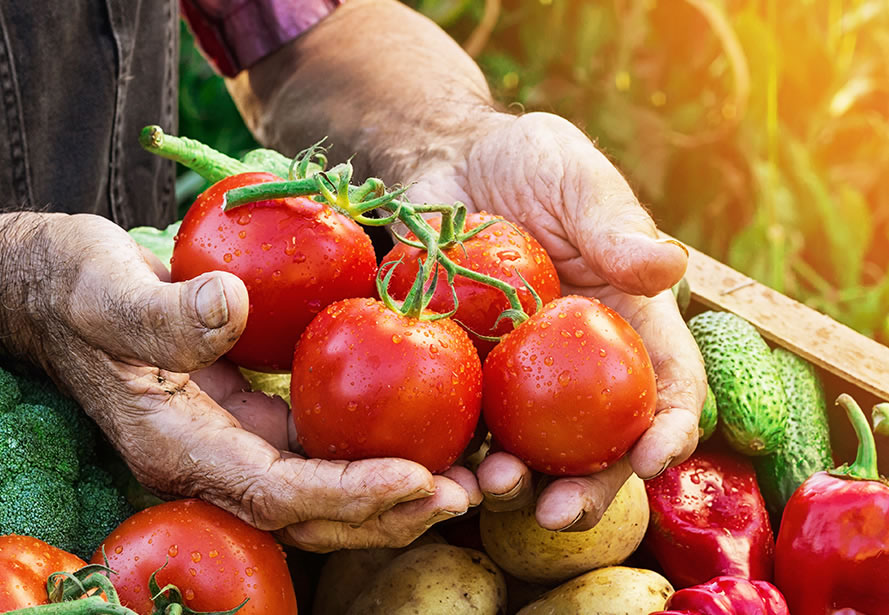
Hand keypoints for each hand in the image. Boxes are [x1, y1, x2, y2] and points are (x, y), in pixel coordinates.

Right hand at [0, 212, 477, 550]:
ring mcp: (237, 444)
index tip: (417, 478)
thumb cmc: (76, 286)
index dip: (346, 494)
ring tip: (469, 479)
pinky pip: (323, 451)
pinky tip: (425, 436)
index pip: (273, 492)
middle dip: (390, 512)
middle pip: (311, 514)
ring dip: (396, 493)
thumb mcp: (104, 290)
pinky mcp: (256, 419)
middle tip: (465, 493)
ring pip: (325, 492)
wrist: (62, 292)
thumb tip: (233, 306)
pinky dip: (376, 454)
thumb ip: (163, 312)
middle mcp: (214, 460)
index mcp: (178, 444)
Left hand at [408, 111, 707, 530]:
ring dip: (515, 483)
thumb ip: (614, 225)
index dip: (669, 428)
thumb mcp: (576, 179)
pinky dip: (454, 453)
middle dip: (588, 489)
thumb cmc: (527, 161)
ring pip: (528, 450)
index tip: (653, 458)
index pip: (668, 385)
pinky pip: (462, 423)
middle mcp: (580, 365)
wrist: (447, 162)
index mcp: (628, 322)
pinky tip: (437, 468)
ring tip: (491, 487)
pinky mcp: (462, 372)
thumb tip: (668, 267)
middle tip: (559, 512)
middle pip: (599, 443)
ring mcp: (518, 375)